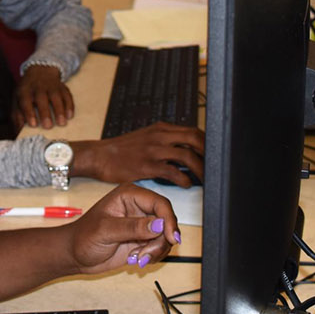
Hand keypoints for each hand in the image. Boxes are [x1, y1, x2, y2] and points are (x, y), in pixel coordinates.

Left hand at [13, 64, 73, 127]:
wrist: (40, 71)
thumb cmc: (27, 91)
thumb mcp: (18, 99)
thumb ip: (17, 115)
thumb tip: (19, 130)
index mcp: (25, 90)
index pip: (25, 100)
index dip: (29, 112)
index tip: (33, 124)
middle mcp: (38, 87)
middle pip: (41, 98)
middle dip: (45, 112)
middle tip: (48, 126)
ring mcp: (51, 86)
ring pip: (56, 96)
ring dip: (59, 110)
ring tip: (61, 123)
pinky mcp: (62, 87)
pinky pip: (67, 95)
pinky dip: (69, 105)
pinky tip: (69, 116)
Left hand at [62, 184, 179, 272]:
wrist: (75, 255)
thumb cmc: (83, 237)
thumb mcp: (105, 231)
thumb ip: (132, 227)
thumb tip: (159, 224)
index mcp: (129, 195)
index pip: (160, 203)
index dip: (169, 220)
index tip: (171, 239)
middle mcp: (139, 207)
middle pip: (166, 221)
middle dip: (161, 241)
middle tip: (144, 254)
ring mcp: (142, 224)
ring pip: (166, 236)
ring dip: (156, 251)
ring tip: (137, 258)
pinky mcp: (143, 239)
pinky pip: (160, 247)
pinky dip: (153, 256)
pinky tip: (135, 259)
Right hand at [72, 122, 204, 186]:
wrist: (100, 155)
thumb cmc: (122, 150)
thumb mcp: (146, 138)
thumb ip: (165, 141)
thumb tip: (186, 151)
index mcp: (161, 129)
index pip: (193, 130)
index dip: (207, 143)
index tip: (214, 155)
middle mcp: (159, 136)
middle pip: (195, 138)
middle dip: (208, 154)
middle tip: (214, 167)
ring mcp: (153, 150)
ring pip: (187, 155)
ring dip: (200, 169)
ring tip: (204, 179)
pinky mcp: (147, 165)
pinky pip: (172, 171)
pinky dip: (183, 179)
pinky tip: (186, 184)